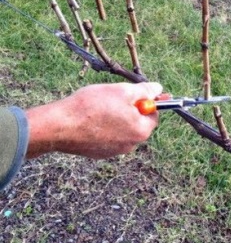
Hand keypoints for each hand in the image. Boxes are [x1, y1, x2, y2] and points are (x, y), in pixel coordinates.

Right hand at [26, 82, 162, 158]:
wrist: (60, 126)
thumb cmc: (92, 106)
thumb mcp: (123, 91)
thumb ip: (145, 91)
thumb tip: (158, 89)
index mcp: (141, 131)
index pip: (153, 114)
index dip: (148, 100)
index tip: (141, 91)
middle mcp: (131, 145)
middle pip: (138, 122)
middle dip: (130, 108)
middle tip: (115, 96)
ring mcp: (114, 151)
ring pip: (122, 129)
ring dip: (117, 117)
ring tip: (100, 106)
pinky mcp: (99, 153)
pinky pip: (108, 136)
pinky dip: (104, 127)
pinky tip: (91, 118)